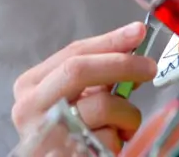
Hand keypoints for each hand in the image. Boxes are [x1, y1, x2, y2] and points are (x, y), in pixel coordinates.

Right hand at [12, 22, 157, 153]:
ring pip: (101, 106)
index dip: (109, 41)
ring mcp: (46, 131)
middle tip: (148, 68)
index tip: (137, 33)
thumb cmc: (64, 131)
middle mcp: (30, 106)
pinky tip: (108, 144)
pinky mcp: (64, 154)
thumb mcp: (73, 98)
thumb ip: (96, 76)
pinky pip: (106, 138)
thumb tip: (132, 51)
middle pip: (79, 70)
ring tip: (124, 126)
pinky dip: (117, 140)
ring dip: (126, 114)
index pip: (73, 53)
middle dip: (121, 64)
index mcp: (31, 84)